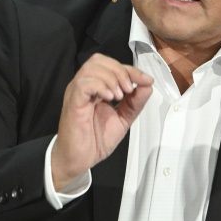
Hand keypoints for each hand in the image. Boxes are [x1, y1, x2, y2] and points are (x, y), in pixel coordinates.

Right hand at [51, 54, 152, 189]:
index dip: (131, 70)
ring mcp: (77, 93)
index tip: (146, 80)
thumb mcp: (123, 118)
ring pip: (92, 67)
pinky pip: (85, 83)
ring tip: (120, 96)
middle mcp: (84, 86)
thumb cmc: (94, 140)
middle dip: (120, 70)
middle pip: (99, 60)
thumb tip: (148, 85)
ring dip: (112, 78)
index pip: (111, 66)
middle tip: (129, 89)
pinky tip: (109, 98)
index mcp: (95, 88)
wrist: (78, 159)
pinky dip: (101, 86)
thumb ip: (135, 102)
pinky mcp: (73, 102)